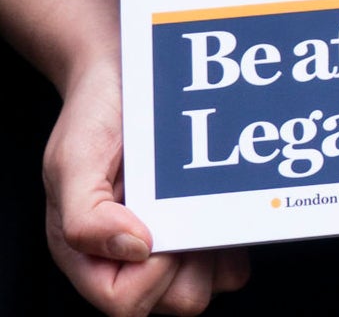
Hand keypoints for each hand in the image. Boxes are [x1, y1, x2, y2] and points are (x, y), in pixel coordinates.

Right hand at [0, 0, 250, 314]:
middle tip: (197, 214)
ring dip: (222, 249)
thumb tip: (134, 248)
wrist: (129, 69)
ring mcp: (174, 236)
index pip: (125, 302)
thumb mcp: (72, 161)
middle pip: (176, 300)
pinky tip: (240, 197)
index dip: (152, 277)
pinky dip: (242, 228)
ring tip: (219, 204)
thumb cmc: (94, 116)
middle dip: (193, 266)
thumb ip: (85, 216)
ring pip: (211, 281)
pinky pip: (234, 248)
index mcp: (91, 252)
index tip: (163, 231)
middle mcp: (134, 253)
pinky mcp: (205, 214)